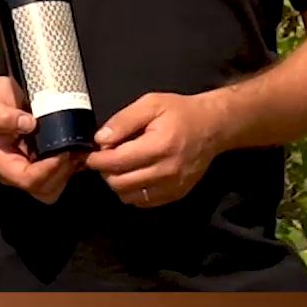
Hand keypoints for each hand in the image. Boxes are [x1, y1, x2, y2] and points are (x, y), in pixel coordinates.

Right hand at [0, 75, 84, 203]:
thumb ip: (4, 116)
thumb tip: (30, 125)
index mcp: (1, 163)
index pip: (27, 179)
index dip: (48, 169)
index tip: (64, 151)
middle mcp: (15, 171)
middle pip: (43, 190)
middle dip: (62, 174)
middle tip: (73, 150)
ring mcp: (30, 168)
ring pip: (54, 186)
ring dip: (69, 170)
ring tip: (77, 148)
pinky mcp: (42, 162)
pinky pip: (60, 174)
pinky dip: (72, 165)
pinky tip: (78, 148)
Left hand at [85, 91, 230, 208]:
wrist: (213, 127)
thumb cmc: (180, 113)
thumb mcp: (151, 104)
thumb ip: (124, 121)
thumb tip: (100, 140)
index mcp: (159, 145)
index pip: (117, 162)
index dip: (98, 160)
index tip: (92, 154)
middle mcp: (166, 170)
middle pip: (119, 183)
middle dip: (106, 172)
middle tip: (107, 158)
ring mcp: (172, 186)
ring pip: (128, 196)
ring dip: (118, 183)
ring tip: (121, 166)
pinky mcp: (176, 194)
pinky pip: (143, 202)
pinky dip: (133, 191)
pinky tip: (136, 175)